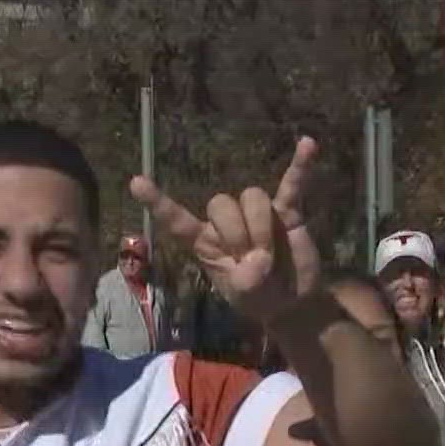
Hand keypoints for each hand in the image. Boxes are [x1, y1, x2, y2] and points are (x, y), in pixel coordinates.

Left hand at [132, 137, 320, 323]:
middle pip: (220, 203)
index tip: (136, 182)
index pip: (178, 220)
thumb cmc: (259, 298)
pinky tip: (308, 144)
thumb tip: (258, 260)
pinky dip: (300, 165)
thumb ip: (246, 282)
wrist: (292, 301)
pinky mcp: (287, 211)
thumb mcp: (246, 298)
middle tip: (252, 261)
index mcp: (206, 243)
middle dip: (237, 233)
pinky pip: (292, 183)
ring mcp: (258, 213)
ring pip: (251, 196)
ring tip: (270, 254)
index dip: (159, 203)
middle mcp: (227, 222)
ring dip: (261, 226)